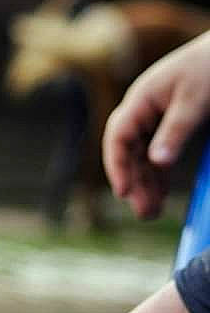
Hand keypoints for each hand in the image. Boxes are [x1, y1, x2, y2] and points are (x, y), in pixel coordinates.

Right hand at [104, 30, 209, 218]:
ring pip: (141, 157)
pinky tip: (159, 192)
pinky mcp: (168, 125)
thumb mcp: (195, 101)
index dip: (117, 165)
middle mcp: (141, 111)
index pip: (118, 137)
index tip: (122, 191)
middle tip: (145, 212)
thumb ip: (175, 131)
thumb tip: (157, 163)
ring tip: (151, 211)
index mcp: (139, 100)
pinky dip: (157, 174)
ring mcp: (153, 119)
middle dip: (134, 183)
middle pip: (128, 152)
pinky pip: (156, 154)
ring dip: (145, 183)